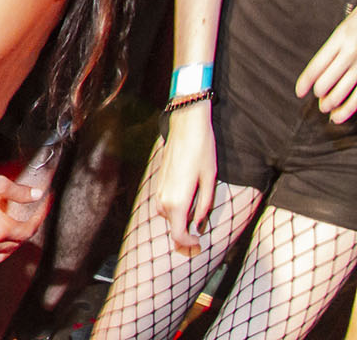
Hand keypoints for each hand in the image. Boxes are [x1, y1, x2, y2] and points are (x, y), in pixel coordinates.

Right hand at [0, 174, 47, 273]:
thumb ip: (19, 192)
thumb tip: (36, 195)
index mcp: (2, 230)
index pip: (28, 230)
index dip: (36, 220)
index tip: (39, 213)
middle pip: (14, 245)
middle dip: (18, 233)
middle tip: (16, 222)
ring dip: (4, 250)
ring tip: (1, 238)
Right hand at [152, 107, 218, 252]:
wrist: (186, 125)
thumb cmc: (203, 151)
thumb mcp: (210, 180)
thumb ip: (204, 206)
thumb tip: (199, 224)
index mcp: (178, 201)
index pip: (177, 234)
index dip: (188, 243)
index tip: (200, 242)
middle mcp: (164, 197)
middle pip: (172, 225)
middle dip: (184, 231)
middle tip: (200, 232)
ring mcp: (159, 187)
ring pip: (166, 213)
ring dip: (178, 218)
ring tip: (195, 215)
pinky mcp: (159, 179)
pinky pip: (164, 201)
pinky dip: (174, 206)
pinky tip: (187, 198)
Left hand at [298, 6, 356, 122]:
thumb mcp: (345, 29)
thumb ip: (334, 49)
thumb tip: (319, 76)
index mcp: (340, 37)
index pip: (316, 65)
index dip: (305, 82)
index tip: (299, 93)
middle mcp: (351, 51)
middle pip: (326, 81)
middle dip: (320, 95)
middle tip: (319, 100)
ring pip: (342, 91)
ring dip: (332, 104)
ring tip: (327, 109)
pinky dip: (349, 108)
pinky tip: (341, 115)